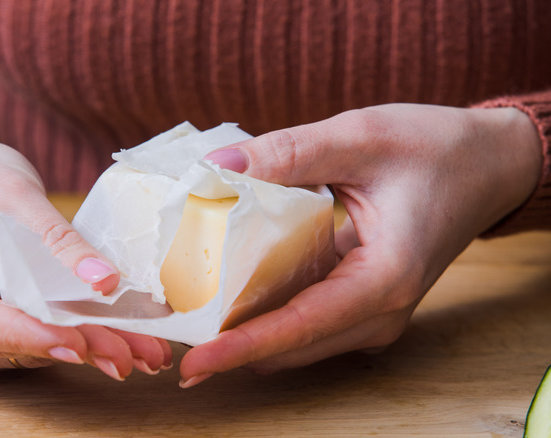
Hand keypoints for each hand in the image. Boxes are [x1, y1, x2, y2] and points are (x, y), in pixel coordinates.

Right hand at [0, 124, 170, 378]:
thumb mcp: (9, 191)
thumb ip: (54, 239)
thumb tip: (104, 284)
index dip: (28, 334)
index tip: (84, 341)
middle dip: (73, 345)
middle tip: (139, 352)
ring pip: (16, 353)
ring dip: (81, 347)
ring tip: (140, 343)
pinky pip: (21, 347)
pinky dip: (68, 339)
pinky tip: (112, 336)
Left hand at [179, 103, 541, 386]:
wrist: (484, 165)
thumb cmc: (434, 149)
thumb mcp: (359, 137)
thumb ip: (287, 151)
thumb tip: (213, 167)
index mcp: (383, 280)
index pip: (299, 328)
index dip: (240, 348)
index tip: (192, 363)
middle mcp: (379, 313)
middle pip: (289, 344)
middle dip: (230, 341)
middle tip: (172, 323)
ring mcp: (372, 316)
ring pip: (294, 341)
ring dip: (245, 330)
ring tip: (191, 307)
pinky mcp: (362, 305)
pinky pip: (305, 323)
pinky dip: (267, 314)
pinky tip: (231, 288)